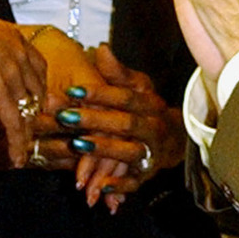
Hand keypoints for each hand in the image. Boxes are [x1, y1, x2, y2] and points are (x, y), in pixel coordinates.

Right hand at [0, 0, 49, 165]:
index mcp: (12, 38)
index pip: (37, 66)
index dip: (37, 84)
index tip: (34, 95)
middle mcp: (18, 57)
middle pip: (37, 90)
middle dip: (36, 111)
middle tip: (33, 125)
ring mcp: (12, 76)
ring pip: (28, 111)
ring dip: (27, 132)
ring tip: (26, 148)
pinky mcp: (0, 94)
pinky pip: (14, 125)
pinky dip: (16, 143)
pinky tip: (16, 157)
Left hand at [33, 46, 185, 206]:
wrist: (174, 140)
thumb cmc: (146, 108)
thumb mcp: (137, 87)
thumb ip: (116, 73)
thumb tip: (100, 48)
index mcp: (148, 105)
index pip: (124, 97)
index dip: (99, 93)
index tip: (72, 89)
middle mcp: (152, 129)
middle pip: (125, 124)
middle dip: (95, 121)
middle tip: (65, 117)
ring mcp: (150, 153)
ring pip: (128, 153)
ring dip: (104, 151)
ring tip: (77, 146)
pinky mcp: (145, 176)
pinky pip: (133, 183)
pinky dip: (117, 187)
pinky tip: (98, 188)